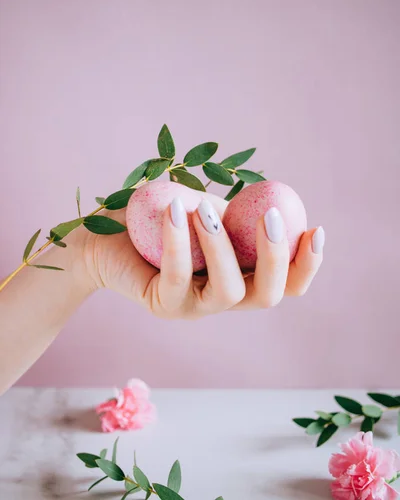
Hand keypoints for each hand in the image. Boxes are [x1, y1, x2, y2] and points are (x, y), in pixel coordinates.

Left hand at [82, 193, 323, 318]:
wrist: (104, 236)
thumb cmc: (161, 217)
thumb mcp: (207, 210)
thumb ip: (239, 213)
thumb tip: (277, 199)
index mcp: (242, 276)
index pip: (287, 284)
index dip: (308, 264)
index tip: (316, 229)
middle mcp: (223, 297)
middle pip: (269, 296)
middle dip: (278, 258)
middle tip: (272, 217)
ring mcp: (194, 306)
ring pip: (228, 291)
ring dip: (222, 246)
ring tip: (205, 207)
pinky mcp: (162, 304)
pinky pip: (177, 276)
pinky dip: (178, 241)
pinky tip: (173, 210)